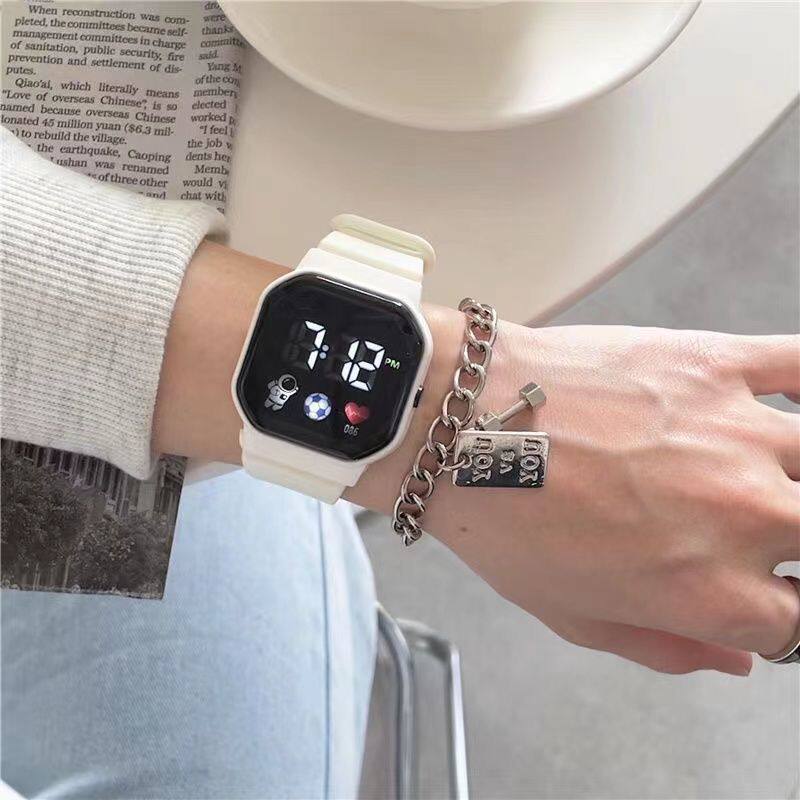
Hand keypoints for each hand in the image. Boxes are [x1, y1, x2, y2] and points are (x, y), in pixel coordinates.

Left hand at [353, 318, 799, 675]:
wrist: (462, 427)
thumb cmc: (504, 522)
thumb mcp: (572, 616)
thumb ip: (664, 647)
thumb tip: (734, 659)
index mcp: (712, 595)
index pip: (795, 623)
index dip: (780, 614)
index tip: (761, 594)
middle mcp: (746, 516)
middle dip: (789, 545)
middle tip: (753, 529)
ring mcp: (738, 434)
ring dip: (799, 475)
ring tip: (762, 475)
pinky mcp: (714, 365)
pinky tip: (790, 402)